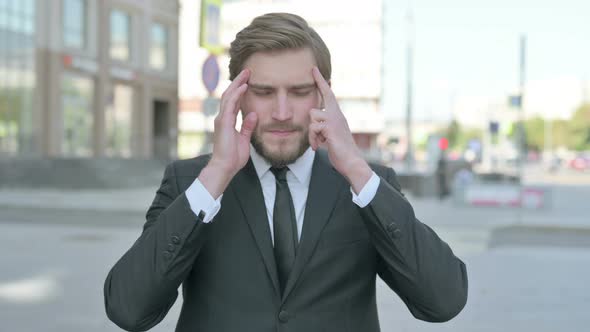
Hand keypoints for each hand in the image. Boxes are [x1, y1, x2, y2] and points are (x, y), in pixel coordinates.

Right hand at [199, 69, 257, 197]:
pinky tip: (244, 86)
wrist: (225, 167)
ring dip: (238, 83)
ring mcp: (222, 119)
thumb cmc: (233, 157)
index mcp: (228, 121)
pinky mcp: (223, 122)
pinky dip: (237, 94)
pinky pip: (230, 104)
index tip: (248, 80)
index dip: (240, 90)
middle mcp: (223, 117)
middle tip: (247, 71)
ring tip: (246, 73)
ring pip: (228, 96)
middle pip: (230, 94)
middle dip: (238, 82)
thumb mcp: (244, 139)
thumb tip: (253, 115)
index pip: (234, 101)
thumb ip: (247, 127)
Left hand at [309, 67, 371, 192]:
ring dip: (312, 132)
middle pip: (321, 99)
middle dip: (318, 87)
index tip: (315, 70)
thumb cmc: (341, 151)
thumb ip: (325, 127)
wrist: (351, 162)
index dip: (322, 82)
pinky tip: (318, 147)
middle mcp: (337, 114)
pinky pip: (313, 128)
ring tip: (318, 142)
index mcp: (337, 115)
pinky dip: (313, 140)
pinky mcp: (330, 128)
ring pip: (312, 116)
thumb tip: (316, 125)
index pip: (329, 95)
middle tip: (313, 69)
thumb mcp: (331, 136)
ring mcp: (334, 120)